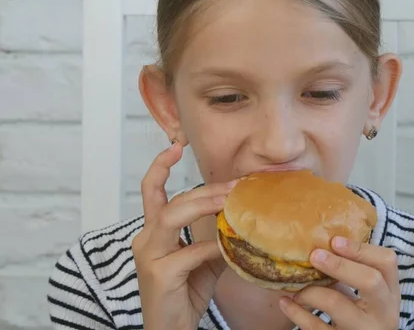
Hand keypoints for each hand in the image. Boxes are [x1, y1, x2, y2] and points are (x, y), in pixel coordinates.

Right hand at [132, 142, 236, 329]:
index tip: (175, 144)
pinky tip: (228, 246)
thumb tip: (242, 216)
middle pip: (170, 201)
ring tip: (231, 200)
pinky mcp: (159, 274)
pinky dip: (212, 247)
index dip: (160, 166)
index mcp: (153, 232)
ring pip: (172, 216)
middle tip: (234, 184)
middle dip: (204, 190)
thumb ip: (215, 236)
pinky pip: (189, 252)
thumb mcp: (204, 260)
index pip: (151, 191)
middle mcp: (145, 239)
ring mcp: (149, 256)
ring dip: (204, 205)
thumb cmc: (186, 293)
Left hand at [279, 237, 400, 329]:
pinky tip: (286, 302)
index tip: (335, 240)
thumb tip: (322, 242)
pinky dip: (296, 312)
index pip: (387, 262)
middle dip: (340, 264)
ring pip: (336, 303)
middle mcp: (383, 312)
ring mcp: (364, 329)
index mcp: (390, 292)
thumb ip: (355, 273)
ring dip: (310, 290)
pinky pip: (315, 326)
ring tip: (296, 289)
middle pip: (370, 280)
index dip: (361, 248)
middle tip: (315, 255)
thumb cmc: (362, 315)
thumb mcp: (369, 296)